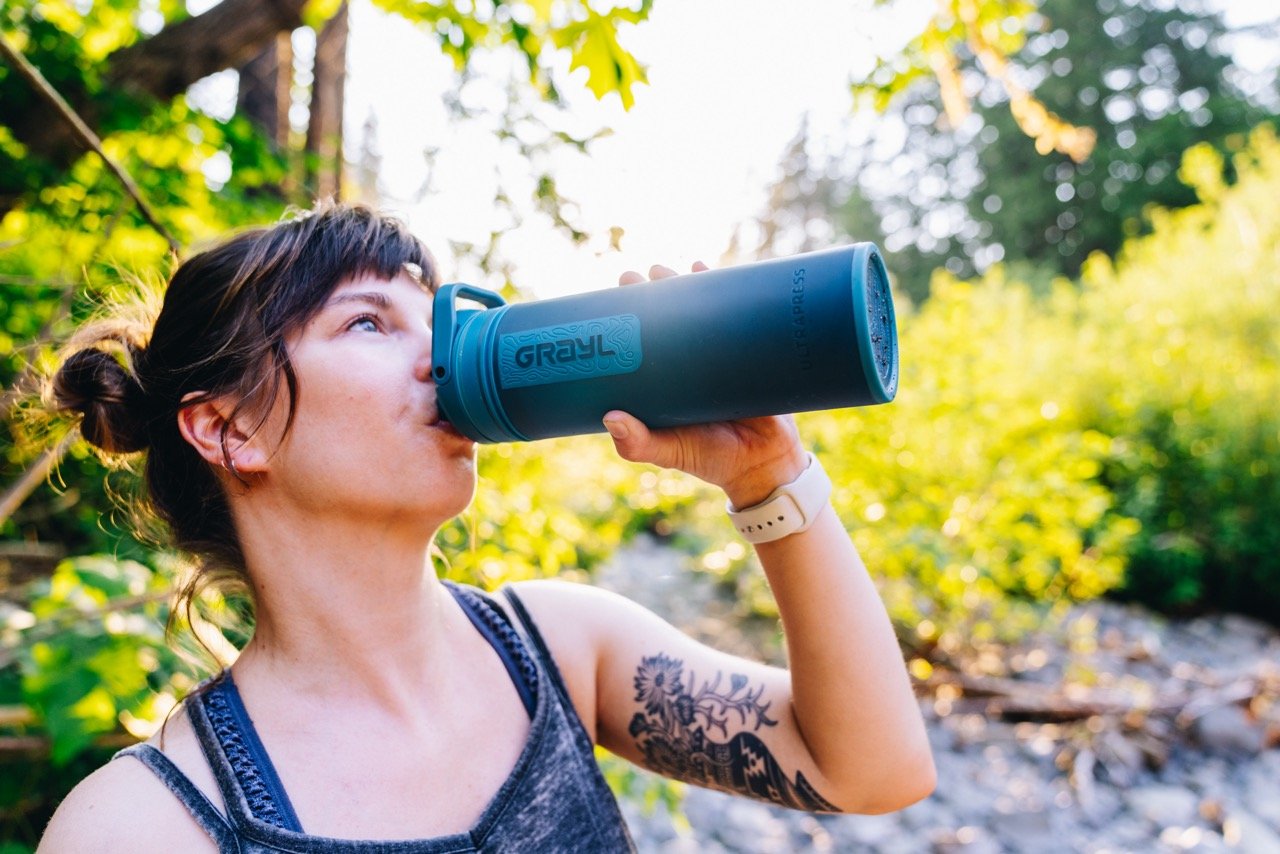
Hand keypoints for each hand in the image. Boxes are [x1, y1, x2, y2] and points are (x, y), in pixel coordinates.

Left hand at [603, 263, 807, 509]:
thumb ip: (638, 443)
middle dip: (651, 294)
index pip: (642, 341)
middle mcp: (689, 362)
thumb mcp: (668, 451)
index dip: (626, 318)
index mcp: (665, 381)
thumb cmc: (709, 457)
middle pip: (668, 319)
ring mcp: (719, 354)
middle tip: (634, 276)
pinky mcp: (750, 350)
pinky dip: (723, 290)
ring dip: (682, 285)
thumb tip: (610, 418)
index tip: (610, 298)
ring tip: (666, 269)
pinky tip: (705, 269)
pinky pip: (736, 314)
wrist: (762, 465)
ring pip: (699, 311)